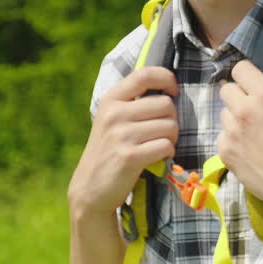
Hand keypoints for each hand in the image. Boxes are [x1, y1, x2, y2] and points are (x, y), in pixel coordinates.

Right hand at [67, 66, 178, 217]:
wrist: (89, 189)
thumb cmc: (109, 151)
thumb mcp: (112, 120)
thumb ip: (134, 102)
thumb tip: (170, 88)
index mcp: (111, 99)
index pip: (145, 74)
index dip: (167, 78)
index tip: (173, 91)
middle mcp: (114, 114)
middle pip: (166, 104)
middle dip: (171, 119)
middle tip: (160, 133)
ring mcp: (121, 135)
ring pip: (170, 126)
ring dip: (171, 139)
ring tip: (155, 146)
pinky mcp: (129, 156)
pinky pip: (166, 146)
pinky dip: (168, 154)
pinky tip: (155, 159)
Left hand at [217, 58, 262, 211]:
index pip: (240, 69)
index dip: (247, 74)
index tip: (254, 82)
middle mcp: (244, 110)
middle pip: (226, 89)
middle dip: (238, 94)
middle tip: (252, 106)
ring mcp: (232, 133)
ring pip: (224, 114)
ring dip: (235, 118)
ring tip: (252, 131)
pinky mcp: (226, 154)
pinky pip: (223, 138)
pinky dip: (233, 140)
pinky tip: (248, 148)